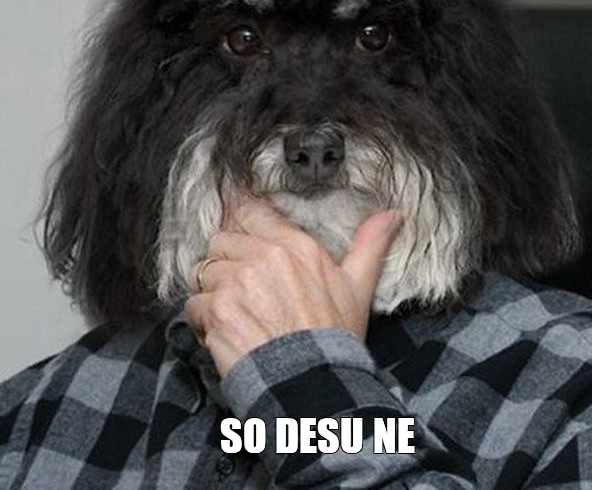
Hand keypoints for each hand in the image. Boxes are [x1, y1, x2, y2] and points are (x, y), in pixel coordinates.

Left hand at [183, 199, 402, 375]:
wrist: (313, 383)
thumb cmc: (334, 336)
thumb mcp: (359, 285)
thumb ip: (371, 243)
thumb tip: (394, 213)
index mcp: (296, 246)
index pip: (250, 212)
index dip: (239, 221)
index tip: (237, 232)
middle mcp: (264, 257)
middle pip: (222, 240)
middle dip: (226, 260)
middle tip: (241, 284)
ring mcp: (238, 283)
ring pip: (205, 271)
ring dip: (213, 289)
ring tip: (234, 311)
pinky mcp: (218, 311)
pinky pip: (193, 303)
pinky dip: (202, 318)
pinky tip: (224, 331)